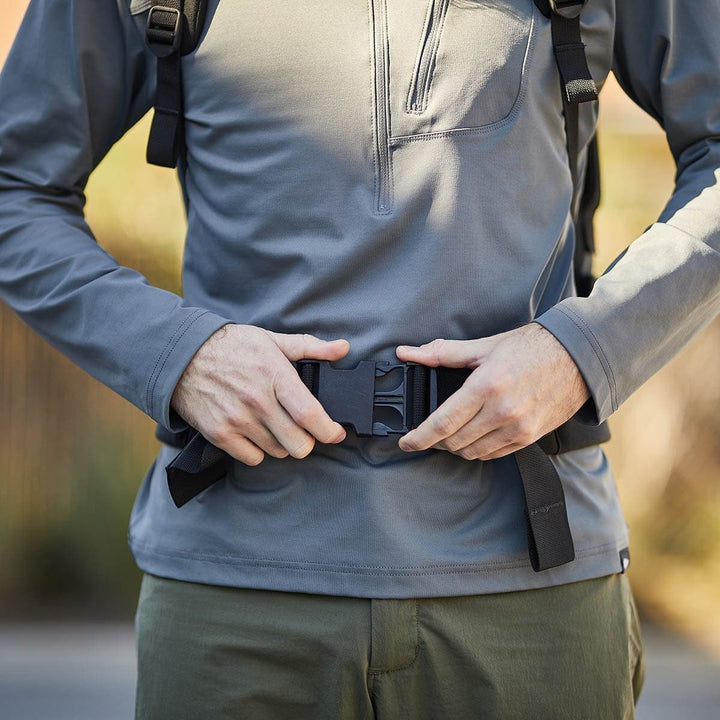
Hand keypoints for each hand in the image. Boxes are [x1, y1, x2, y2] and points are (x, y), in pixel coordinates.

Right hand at [170, 324, 349, 465]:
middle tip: (304, 431)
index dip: (329, 430)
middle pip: (298, 443)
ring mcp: (237, 419)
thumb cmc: (231, 346)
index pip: (310, 414)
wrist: (182, 355)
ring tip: (275, 426)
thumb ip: (310, 347)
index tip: (336, 433)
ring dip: (282, 443)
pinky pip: (252, 458)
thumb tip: (342, 348)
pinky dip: (258, 451)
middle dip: (307, 440)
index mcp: (275, 375)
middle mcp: (257, 400)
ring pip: (278, 452)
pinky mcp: (219, 433)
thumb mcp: (272, 340)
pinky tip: (255, 433)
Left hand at [395, 323, 589, 459]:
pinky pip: (494, 454)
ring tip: (448, 435)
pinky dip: (477, 450)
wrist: (577, 357)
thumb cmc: (530, 348)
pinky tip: (472, 438)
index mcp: (486, 386)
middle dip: (434, 441)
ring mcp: (517, 427)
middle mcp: (502, 411)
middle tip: (426, 434)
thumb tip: (409, 353)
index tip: (406, 443)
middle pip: (454, 441)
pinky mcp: (529, 437)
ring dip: (455, 447)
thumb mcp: (484, 346)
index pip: (443, 422)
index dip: (419, 437)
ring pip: (472, 452)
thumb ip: (442, 353)